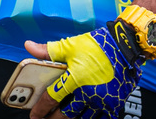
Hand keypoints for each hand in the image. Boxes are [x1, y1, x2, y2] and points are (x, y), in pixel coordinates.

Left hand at [24, 25, 141, 118]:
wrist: (127, 46)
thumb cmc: (98, 45)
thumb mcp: (71, 45)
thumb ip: (48, 51)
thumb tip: (28, 46)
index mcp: (75, 78)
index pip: (51, 98)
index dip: (40, 108)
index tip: (34, 114)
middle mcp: (88, 93)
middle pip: (66, 114)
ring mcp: (103, 100)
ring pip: (82, 118)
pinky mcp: (115, 103)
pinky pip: (101, 118)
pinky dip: (91, 118)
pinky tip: (84, 117)